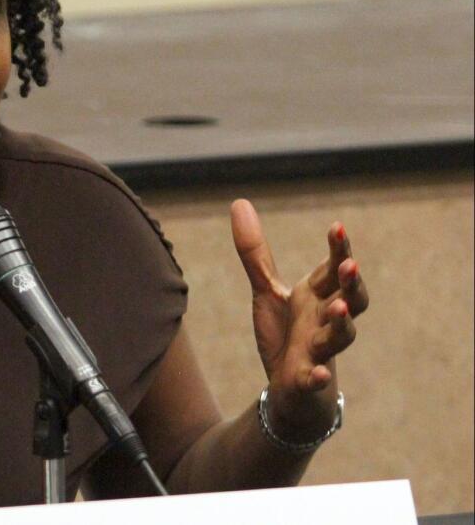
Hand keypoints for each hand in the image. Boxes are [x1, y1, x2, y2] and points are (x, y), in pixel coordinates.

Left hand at [231, 200, 368, 441]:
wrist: (288, 388)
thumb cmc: (286, 334)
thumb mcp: (266, 291)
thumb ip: (255, 253)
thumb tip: (239, 202)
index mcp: (318, 297)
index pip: (334, 269)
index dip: (339, 250)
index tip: (336, 227)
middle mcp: (326, 321)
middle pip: (350, 300)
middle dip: (351, 283)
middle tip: (349, 265)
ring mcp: (320, 352)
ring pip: (340, 337)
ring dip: (341, 323)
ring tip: (338, 307)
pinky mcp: (307, 380)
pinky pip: (316, 379)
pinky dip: (318, 376)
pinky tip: (317, 373)